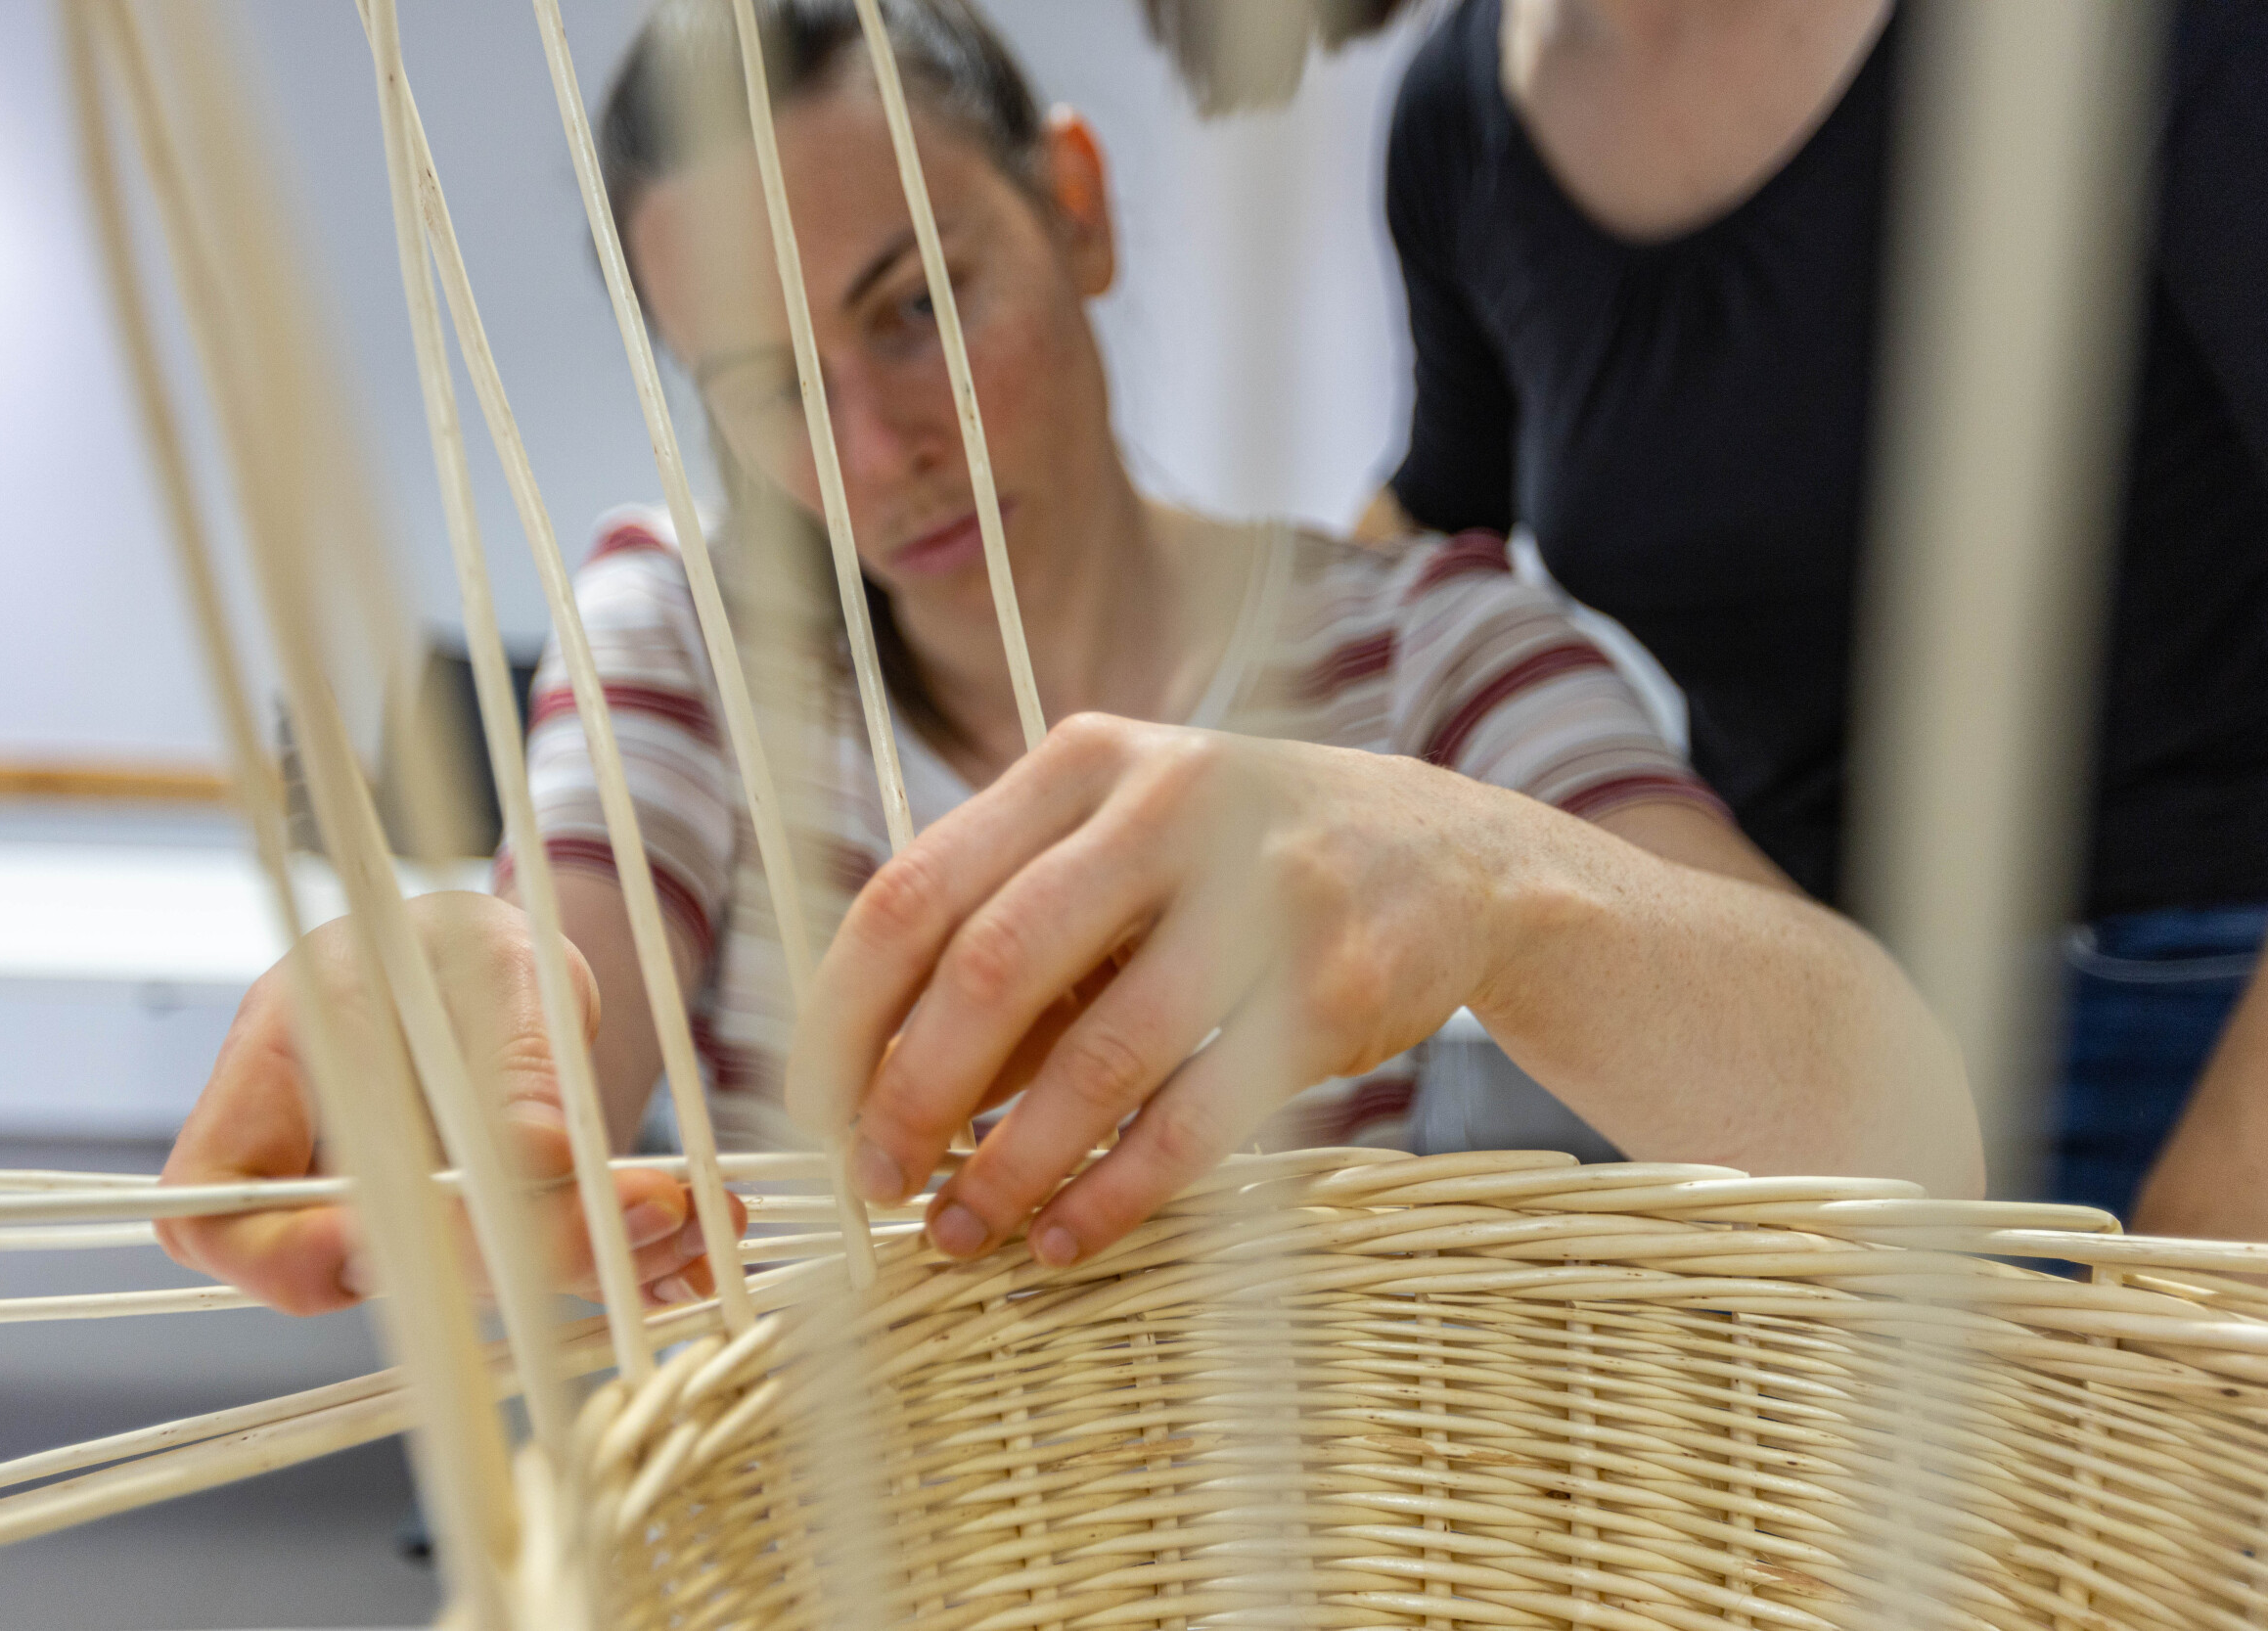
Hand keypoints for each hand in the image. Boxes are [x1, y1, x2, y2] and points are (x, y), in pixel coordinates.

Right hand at [157, 891, 741, 1314]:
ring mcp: (407, 1228)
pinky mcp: (492, 1245)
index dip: (290, 1249)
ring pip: (485, 1284)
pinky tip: (704, 1250)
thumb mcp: (478, 960)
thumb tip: (539, 1153)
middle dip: (519, 1249)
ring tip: (693, 1215)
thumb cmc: (443, 942)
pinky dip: (635, 1268)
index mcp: (261, 1099)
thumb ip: (505, 1055)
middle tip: (640, 1210)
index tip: (382, 1235)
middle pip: (385, 1267)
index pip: (218, 1216)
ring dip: (600, 1257)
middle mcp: (324, 1188)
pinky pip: (553, 1275)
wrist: (492, 961)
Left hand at [786, 714, 1529, 1268]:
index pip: (916, 890)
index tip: (816, 1107)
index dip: (846, 1014)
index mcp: (1083, 762)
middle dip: (912, 1096)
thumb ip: (1009, 930)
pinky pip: (1195, 1116)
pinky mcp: (1331, 988)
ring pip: (1096, 1057)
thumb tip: (877, 1081)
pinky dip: (1115, 1193)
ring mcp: (1261, 893)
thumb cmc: (1240, 866)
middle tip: (878, 1182)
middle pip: (992, 968)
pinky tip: (1067, 1238)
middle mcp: (1168, 807)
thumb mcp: (1122, 845)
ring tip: (961, 1232)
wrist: (1451, 859)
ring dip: (1011, 1166)